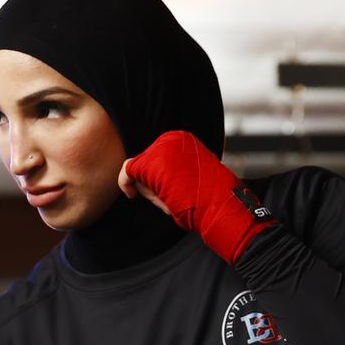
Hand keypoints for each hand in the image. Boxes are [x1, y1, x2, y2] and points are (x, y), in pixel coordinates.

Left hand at [121, 130, 275, 263]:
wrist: (220, 205)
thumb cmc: (209, 198)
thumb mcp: (190, 178)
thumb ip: (171, 172)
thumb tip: (143, 178)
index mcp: (182, 140)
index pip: (154, 157)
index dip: (151, 178)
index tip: (157, 191)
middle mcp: (171, 139)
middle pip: (144, 163)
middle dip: (148, 184)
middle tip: (168, 199)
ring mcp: (161, 149)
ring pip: (137, 169)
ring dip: (147, 189)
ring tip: (170, 199)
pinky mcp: (152, 162)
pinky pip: (126, 171)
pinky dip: (124, 183)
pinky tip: (131, 194)